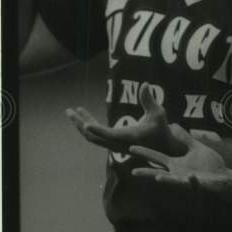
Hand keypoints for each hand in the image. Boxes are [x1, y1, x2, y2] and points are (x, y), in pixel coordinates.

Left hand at [66, 82, 183, 154]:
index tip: (85, 125)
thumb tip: (145, 84)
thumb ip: (149, 100)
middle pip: (93, 137)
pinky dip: (88, 126)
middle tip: (69, 111)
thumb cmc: (161, 129)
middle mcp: (118, 144)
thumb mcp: (158, 114)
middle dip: (80, 124)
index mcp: (129, 138)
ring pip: (92, 137)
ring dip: (81, 124)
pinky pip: (96, 136)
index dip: (98, 130)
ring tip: (72, 111)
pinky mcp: (112, 143)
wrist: (162, 148)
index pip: (110, 135)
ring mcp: (114, 145)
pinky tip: (83, 115)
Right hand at [129, 132, 231, 196]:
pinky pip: (194, 184)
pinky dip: (191, 181)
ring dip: (166, 181)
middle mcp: (178, 173)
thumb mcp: (196, 148)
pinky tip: (189, 177)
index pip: (156, 157)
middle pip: (158, 173)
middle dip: (147, 172)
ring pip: (174, 182)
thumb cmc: (209, 164)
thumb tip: (173, 126)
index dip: (144, 152)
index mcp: (175, 163)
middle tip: (133, 172)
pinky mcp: (199, 185)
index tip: (130, 148)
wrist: (224, 177)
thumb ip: (185, 138)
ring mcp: (187, 180)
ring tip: (157, 178)